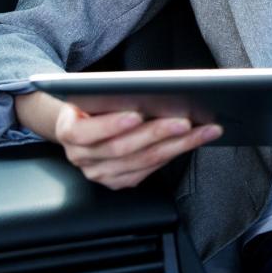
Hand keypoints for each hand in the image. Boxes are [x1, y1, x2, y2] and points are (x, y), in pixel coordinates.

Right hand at [53, 105, 222, 189]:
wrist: (80, 124)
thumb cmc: (92, 102)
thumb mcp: (91, 94)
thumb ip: (108, 95)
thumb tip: (146, 91)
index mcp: (69, 132)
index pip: (86, 132)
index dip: (111, 125)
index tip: (136, 114)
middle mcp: (82, 158)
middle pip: (122, 149)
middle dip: (157, 133)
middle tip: (186, 120)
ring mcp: (100, 174)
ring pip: (142, 162)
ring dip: (177, 145)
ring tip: (202, 130)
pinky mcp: (118, 182)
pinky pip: (148, 170)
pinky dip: (172, 154)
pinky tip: (191, 142)